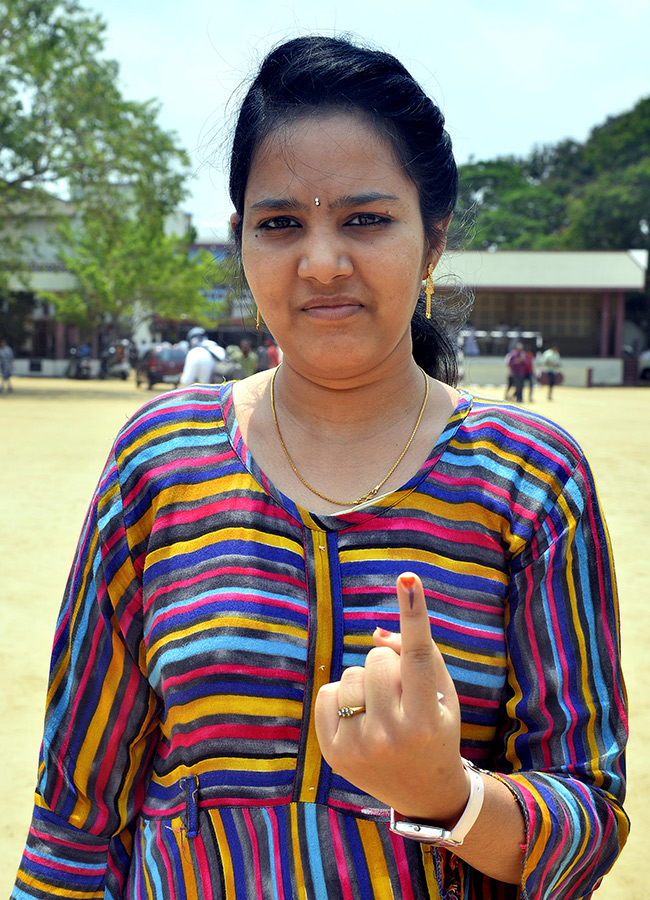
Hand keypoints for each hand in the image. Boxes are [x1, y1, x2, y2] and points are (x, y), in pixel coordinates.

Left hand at [314, 572, 469, 822]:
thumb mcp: (443, 694)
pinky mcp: (332, 752)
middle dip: (388, 666)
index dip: (413, 613)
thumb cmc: (438, 729)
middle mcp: (391, 734)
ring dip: (366, 682)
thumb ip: (419, 655)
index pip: (417, 655)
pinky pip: (328, 692)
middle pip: (376, 658)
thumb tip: (375, 633)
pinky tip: (360, 717)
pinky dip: (343, 696)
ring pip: (350, 674)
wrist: (423, 793)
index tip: (408, 577)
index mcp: (426, 718)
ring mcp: (358, 746)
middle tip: (402, 694)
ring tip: (383, 709)